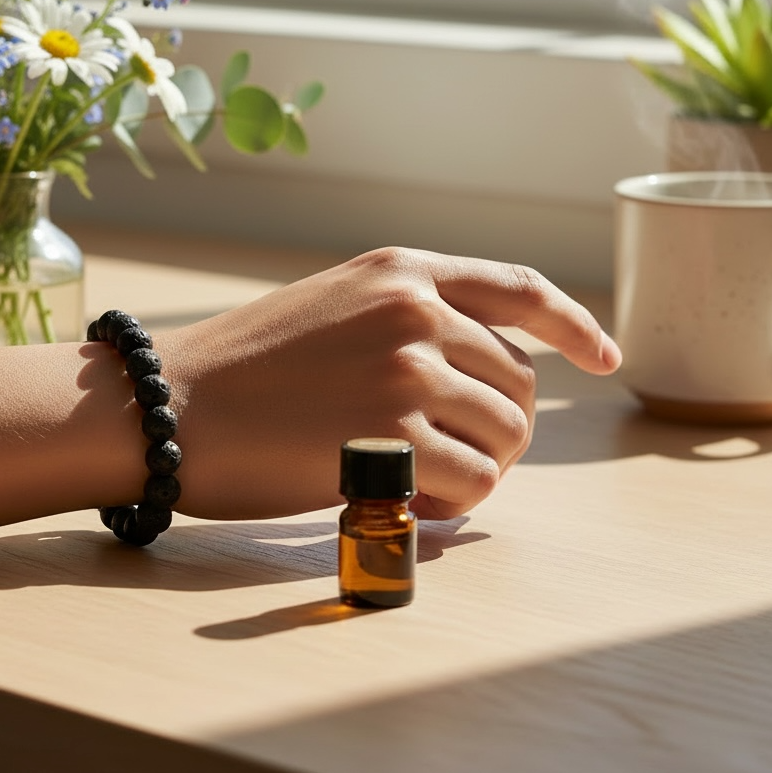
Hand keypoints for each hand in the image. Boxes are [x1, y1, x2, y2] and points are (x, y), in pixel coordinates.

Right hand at [156, 247, 620, 521]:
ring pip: (506, 435)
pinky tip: (408, 501)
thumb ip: (409, 319)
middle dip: (500, 425)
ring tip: (418, 478)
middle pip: (519, 381)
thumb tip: (480, 371)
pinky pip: (474, 482)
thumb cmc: (242, 368)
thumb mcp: (333, 308)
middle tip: (448, 454)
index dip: (574, 325)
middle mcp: (416, 309)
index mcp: (401, 270)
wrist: (167, 406)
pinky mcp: (393, 436)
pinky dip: (454, 502)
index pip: (521, 290)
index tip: (604, 355)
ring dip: (478, 466)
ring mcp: (407, 370)